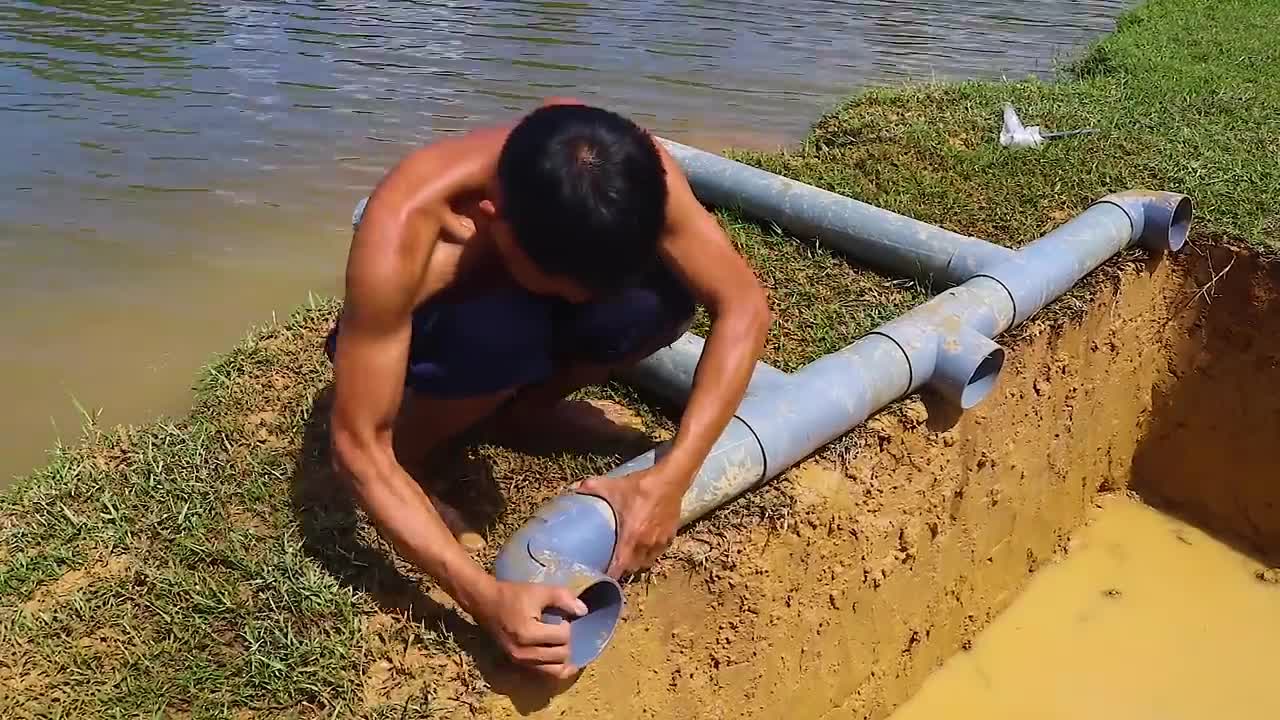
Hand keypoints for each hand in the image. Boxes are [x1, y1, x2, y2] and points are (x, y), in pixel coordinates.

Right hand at [471, 580, 586, 679]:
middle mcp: (524, 653)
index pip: (562, 637)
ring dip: (564, 658)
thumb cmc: (511, 595)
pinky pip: (543, 672)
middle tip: (565, 630)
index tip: (562, 617)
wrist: (484, 603)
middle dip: (568, 642)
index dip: (568, 626)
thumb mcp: (538, 591)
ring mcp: (520, 661)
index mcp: (528, 634)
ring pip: (554, 670)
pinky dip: (555, 667)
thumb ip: (563, 598)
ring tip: (567, 646)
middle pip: (561, 656)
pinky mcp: (518, 663)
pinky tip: (563, 660)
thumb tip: (583, 611)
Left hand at [578, 467, 685, 577]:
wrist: (670, 480)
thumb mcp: (613, 486)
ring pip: (646, 562)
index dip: (610, 574)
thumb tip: (572, 489)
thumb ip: (591, 488)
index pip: (620, 566)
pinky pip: (658, 553)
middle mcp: (646, 544)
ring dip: (637, 562)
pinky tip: (644, 543)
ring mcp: (660, 542)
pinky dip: (650, 552)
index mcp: (631, 536)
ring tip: (628, 555)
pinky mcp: (670, 538)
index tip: (601, 574)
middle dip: (622, 567)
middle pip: (632, 567)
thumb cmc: (640, 486)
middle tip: (612, 560)